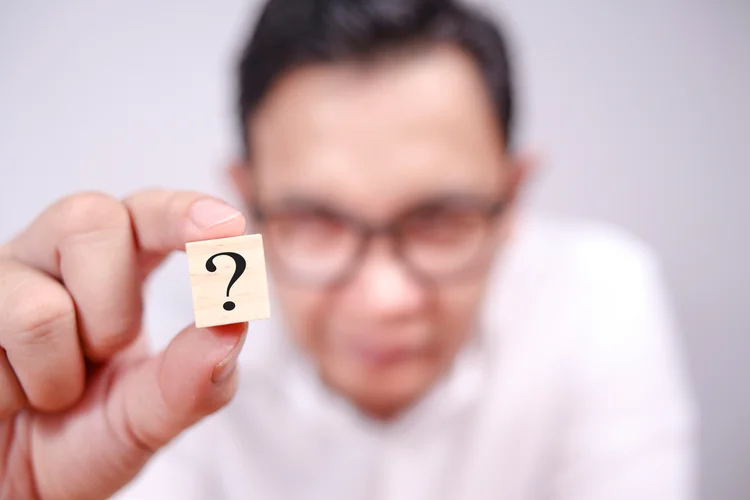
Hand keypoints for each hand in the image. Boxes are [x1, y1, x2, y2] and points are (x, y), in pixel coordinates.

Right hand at [0, 190, 247, 499]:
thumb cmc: (85, 438)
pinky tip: (10, 397)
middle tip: (105, 354)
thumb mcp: (149, 418)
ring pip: (40, 310)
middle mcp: (58, 256)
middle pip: (91, 219)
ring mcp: (4, 280)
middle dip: (114, 308)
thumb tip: (233, 324)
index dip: (183, 213)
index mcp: (121, 265)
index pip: (152, 213)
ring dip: (60, 374)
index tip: (228, 228)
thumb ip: (192, 379)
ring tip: (54, 393)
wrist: (14, 486)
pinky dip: (14, 396)